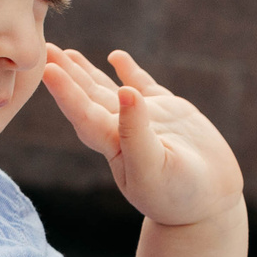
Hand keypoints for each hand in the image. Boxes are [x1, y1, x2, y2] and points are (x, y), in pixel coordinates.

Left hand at [44, 47, 244, 227]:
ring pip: (108, 90)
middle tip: (47, 49)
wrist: (209, 207)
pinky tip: (115, 57)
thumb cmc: (178, 197)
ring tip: (66, 53)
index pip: (84, 115)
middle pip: (89, 98)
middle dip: (68, 75)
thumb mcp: (154, 170)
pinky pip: (143, 85)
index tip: (48, 69)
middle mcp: (124, 131)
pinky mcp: (169, 112)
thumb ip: (137, 133)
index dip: (66, 93)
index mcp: (115, 146)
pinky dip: (128, 71)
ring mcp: (145, 119)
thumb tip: (125, 91)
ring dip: (87, 72)